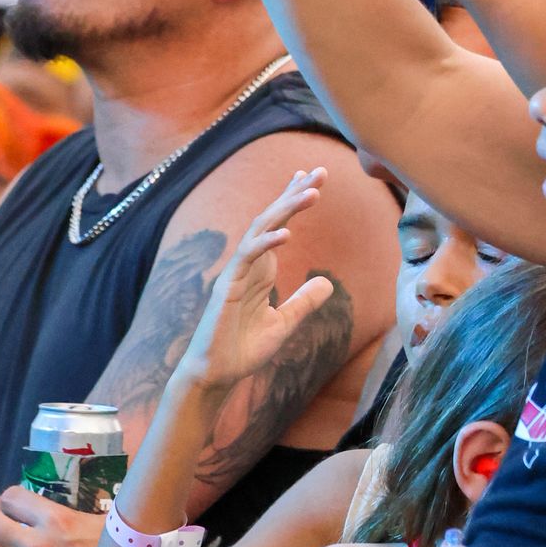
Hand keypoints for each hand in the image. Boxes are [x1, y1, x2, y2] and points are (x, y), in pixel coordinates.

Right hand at [175, 169, 336, 399]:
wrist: (217, 375)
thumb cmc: (244, 349)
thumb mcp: (284, 324)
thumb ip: (304, 303)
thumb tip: (328, 283)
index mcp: (261, 269)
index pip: (279, 225)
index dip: (293, 200)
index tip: (312, 178)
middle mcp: (249, 264)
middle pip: (272, 218)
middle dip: (295, 193)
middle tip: (321, 171)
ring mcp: (237, 272)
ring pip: (261, 229)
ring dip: (287, 208)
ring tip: (313, 192)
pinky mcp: (229, 287)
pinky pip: (248, 257)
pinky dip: (267, 243)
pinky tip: (287, 234)